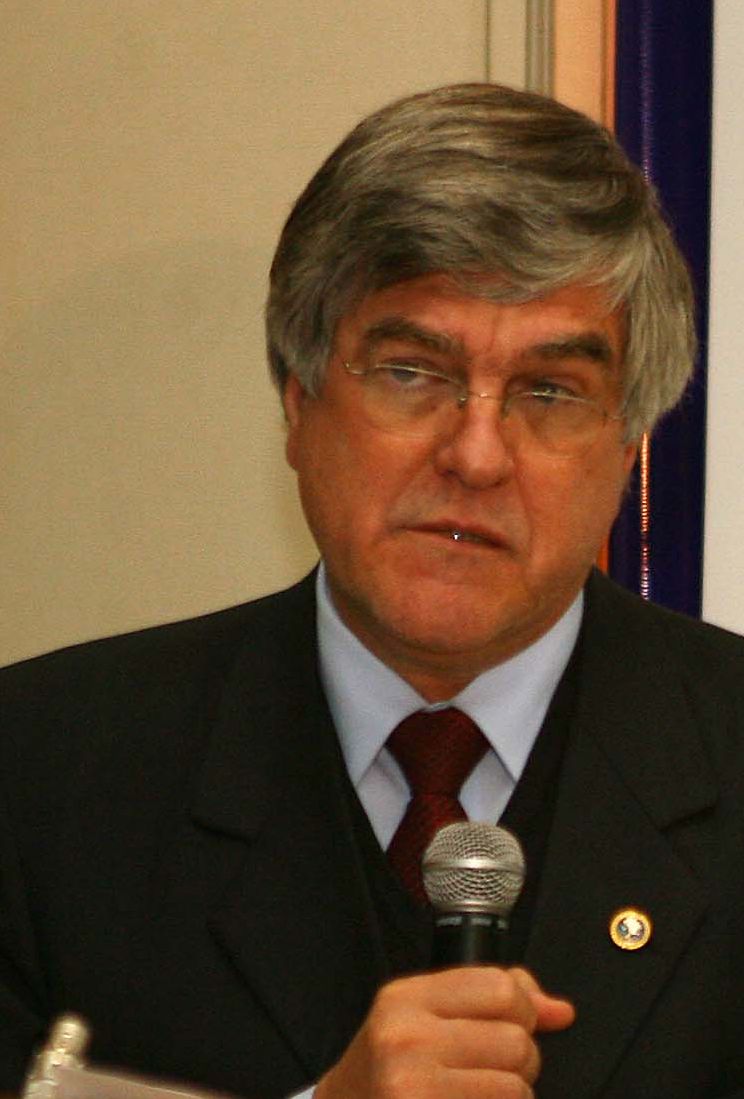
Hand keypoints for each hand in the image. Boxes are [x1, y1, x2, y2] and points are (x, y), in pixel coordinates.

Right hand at [314, 966, 573, 1098]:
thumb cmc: (390, 1069)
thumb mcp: (422, 1016)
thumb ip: (490, 998)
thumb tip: (558, 1010)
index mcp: (405, 999)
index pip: (500, 987)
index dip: (521, 1010)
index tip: (509, 1024)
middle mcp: (406, 1040)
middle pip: (517, 1042)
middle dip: (520, 1061)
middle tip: (491, 1070)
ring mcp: (414, 1089)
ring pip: (517, 1090)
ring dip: (511, 1097)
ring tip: (478, 1095)